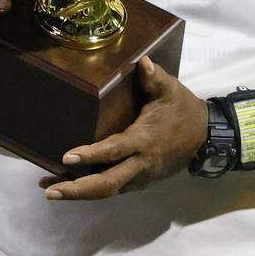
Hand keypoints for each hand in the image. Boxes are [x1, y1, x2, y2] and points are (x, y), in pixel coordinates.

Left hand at [40, 56, 207, 199]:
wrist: (205, 136)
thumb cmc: (183, 109)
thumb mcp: (171, 90)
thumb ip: (155, 78)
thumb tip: (143, 62)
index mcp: (143, 141)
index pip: (114, 151)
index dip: (91, 155)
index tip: (66, 157)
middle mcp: (140, 164)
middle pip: (107, 184)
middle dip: (77, 189)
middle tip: (49, 190)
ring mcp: (141, 177)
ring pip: (109, 191)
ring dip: (79, 193)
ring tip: (50, 189)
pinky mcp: (141, 181)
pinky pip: (114, 189)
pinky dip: (92, 190)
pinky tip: (71, 186)